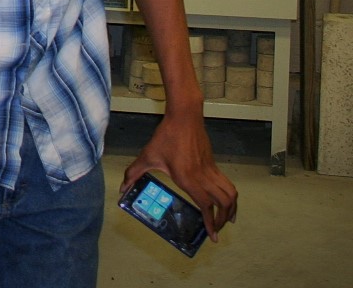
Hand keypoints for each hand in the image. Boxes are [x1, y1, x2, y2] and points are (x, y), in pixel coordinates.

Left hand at [118, 111, 237, 240]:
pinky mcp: (214, 164)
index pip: (205, 206)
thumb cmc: (166, 136)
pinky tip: (225, 201)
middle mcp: (203, 176)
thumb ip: (134, 173)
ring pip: (230, 194)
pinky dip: (229, 196)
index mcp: (188, 178)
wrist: (185, 116)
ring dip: (231, 209)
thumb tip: (122, 188)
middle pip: (223, 203)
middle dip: (222, 221)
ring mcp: (211, 170)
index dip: (210, 223)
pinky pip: (227, 184)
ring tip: (227, 220)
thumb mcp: (148, 155)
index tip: (212, 236)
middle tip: (216, 230)